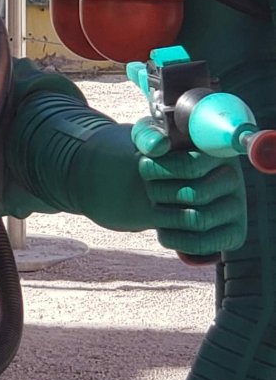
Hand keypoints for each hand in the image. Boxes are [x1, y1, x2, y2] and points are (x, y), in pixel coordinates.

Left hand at [131, 117, 246, 256]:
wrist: (167, 183)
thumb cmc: (160, 156)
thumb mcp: (150, 138)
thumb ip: (148, 135)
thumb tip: (158, 147)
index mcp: (217, 150)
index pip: (190, 165)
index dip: (162, 169)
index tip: (143, 165)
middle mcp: (233, 177)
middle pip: (192, 195)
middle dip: (159, 193)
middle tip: (149, 187)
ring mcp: (237, 206)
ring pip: (196, 220)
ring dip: (165, 217)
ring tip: (157, 206)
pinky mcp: (234, 233)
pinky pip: (202, 243)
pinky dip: (175, 239)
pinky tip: (164, 229)